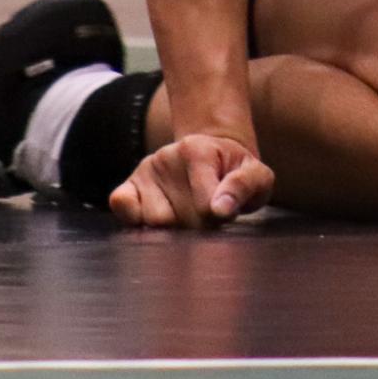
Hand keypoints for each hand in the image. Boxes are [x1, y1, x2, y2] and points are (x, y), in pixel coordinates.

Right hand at [109, 133, 273, 229]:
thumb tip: (221, 209)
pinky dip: (135, 219)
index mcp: (198, 149)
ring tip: (188, 212)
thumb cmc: (236, 172)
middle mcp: (166, 156)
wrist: (214, 156)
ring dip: (172, 228)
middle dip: (196, 227)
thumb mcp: (256, 175)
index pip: (204, 207)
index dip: (218, 218)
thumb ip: (245, 186)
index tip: (225, 210)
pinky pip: (121, 207)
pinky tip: (158, 213)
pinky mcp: (128, 186)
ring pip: (153, 223)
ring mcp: (145, 171)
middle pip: (178, 219)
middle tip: (207, 214)